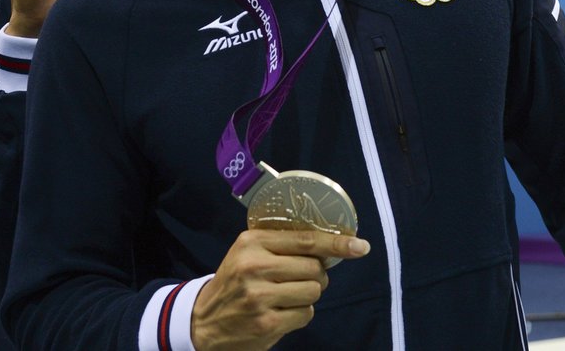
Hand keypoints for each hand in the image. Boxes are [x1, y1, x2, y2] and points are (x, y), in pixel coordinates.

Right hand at [191, 230, 369, 350]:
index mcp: (252, 242)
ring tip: (286, 296)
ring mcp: (260, 297)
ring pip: (313, 292)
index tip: (360, 246)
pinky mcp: (267, 323)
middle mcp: (255, 267)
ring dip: (308, 295)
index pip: (306, 240)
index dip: (337, 242)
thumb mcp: (248, 253)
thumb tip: (330, 243)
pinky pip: (306, 314)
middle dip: (317, 275)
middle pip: (314, 268)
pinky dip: (301, 314)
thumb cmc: (234, 282)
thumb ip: (281, 244)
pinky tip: (282, 312)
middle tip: (300, 278)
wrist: (203, 321)